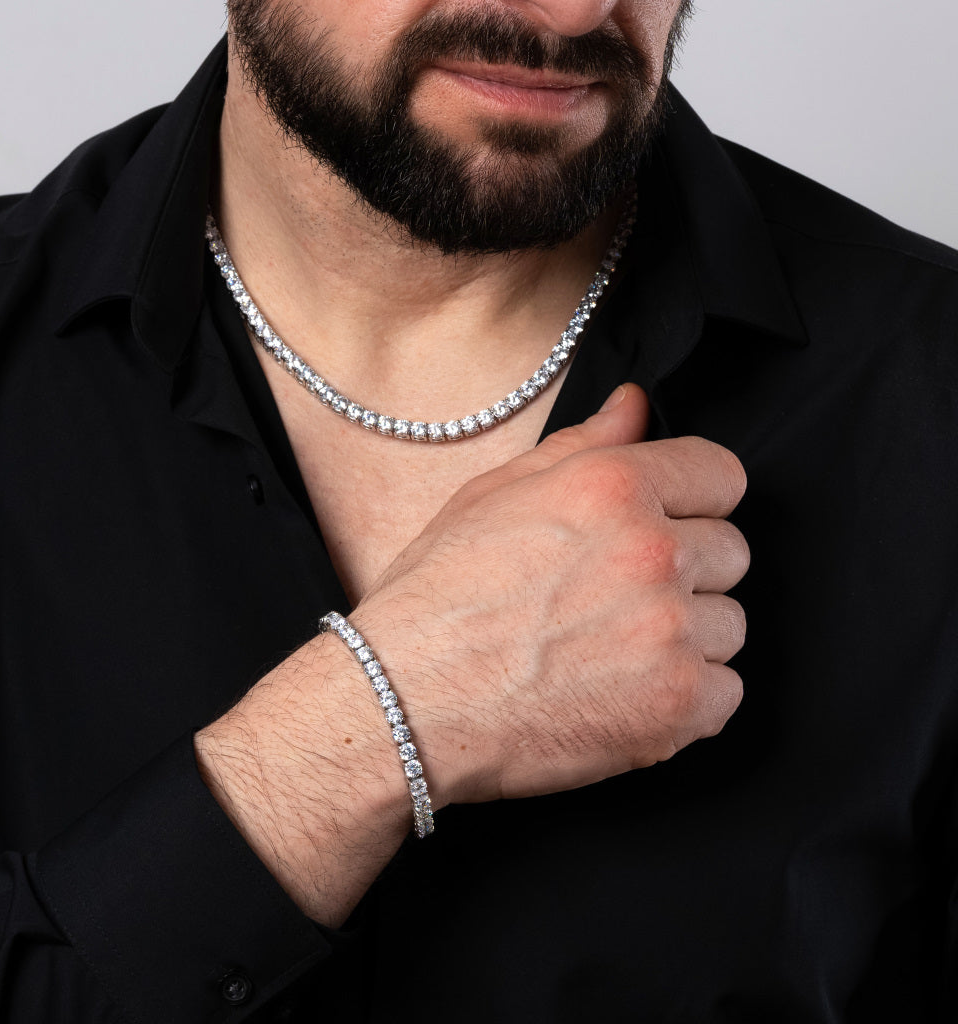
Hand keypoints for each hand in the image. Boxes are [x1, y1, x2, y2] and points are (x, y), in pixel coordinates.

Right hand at [352, 383, 748, 805]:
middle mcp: (652, 551)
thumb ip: (581, 445)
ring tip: (613, 652)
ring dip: (686, 638)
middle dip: (686, 572)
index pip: (721, 475)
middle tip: (618, 599)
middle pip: (730, 552)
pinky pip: (725, 694)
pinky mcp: (676, 707)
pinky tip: (626, 695)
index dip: (695, 501)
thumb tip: (635, 405)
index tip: (668, 525)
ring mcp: (670, 633)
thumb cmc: (437, 599)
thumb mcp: (493, 496)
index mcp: (612, 487)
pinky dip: (686, 700)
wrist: (403, 702)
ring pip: (729, 625)